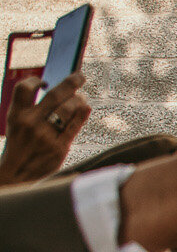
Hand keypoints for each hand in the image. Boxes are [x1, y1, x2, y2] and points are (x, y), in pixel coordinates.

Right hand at [0, 72, 90, 186]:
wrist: (17, 175)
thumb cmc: (19, 147)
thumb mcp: (16, 126)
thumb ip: (29, 110)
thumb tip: (52, 90)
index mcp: (16, 116)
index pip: (24, 88)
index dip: (35, 80)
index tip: (45, 80)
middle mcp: (31, 123)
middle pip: (55, 95)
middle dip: (71, 81)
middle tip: (80, 75)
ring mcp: (46, 136)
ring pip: (68, 109)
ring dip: (78, 99)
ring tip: (80, 97)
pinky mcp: (60, 148)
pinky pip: (75, 126)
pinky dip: (82, 114)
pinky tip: (85, 107)